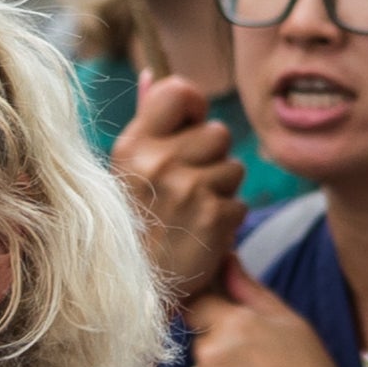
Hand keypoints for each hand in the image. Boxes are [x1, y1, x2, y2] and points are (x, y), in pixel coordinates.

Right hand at [116, 72, 246, 304]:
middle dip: (210, 160)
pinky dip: (227, 221)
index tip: (187, 131)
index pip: (179, 91)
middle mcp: (158, 162)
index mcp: (133, 145)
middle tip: (184, 190)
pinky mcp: (214, 216)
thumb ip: (145, 122)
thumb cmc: (133, 225)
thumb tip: (151, 74)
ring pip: (235, 168)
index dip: (193, 109)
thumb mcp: (126, 171)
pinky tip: (200, 235)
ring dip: (221, 191)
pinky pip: (241, 203)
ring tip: (190, 214)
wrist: (134, 292)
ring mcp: (187, 189)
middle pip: (218, 132)